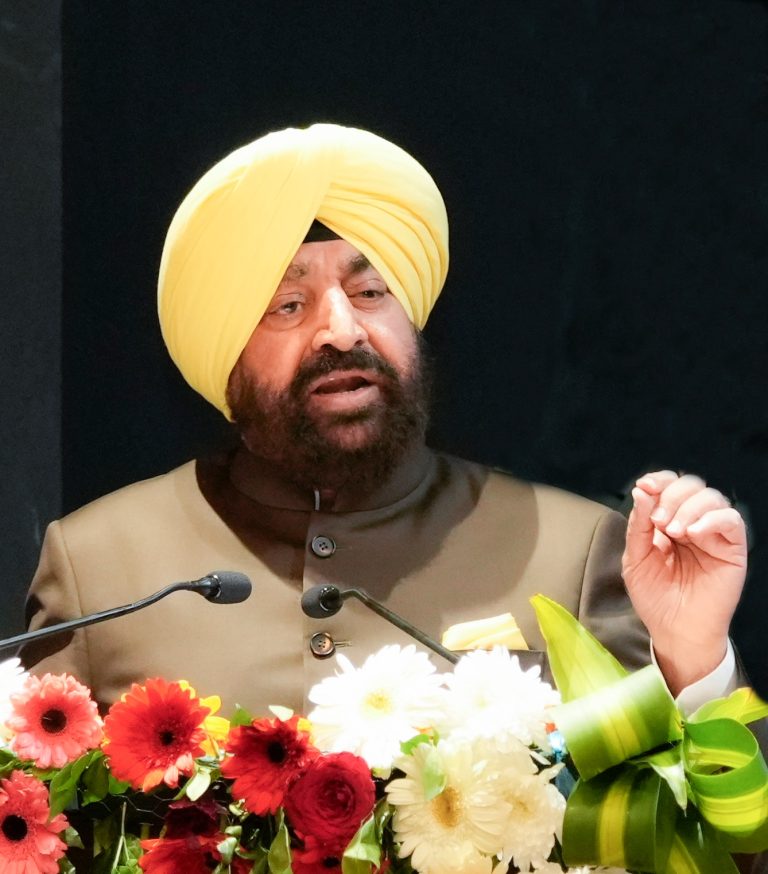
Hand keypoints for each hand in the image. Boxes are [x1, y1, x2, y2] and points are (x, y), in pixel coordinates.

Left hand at [621, 470, 746, 694]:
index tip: (645, 486)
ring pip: (712, 497)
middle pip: (690, 486)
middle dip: (671, 496)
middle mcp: (692, 523)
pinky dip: (711, 519)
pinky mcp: (732, 549)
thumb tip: (642, 491)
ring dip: (689, 507)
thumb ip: (638, 525)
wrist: (674, 631)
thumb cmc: (655, 597)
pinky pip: (731, 520)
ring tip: (673, 531)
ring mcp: (713, 535)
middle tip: (659, 521)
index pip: (669, 486)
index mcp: (668, 520)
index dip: (659, 480)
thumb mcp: (635, 558)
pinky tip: (693, 534)